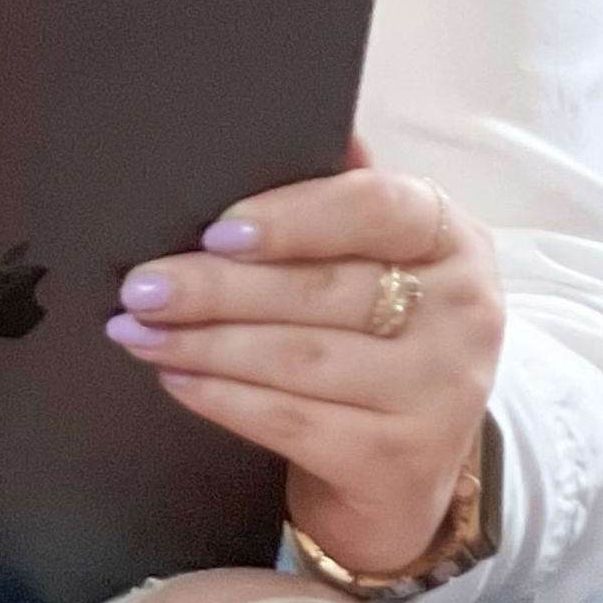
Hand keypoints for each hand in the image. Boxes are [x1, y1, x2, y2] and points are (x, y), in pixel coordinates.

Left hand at [103, 143, 501, 584]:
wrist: (407, 472)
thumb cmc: (375, 345)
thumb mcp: (376, 266)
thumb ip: (341, 203)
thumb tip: (292, 131)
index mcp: (454, 241)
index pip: (378, 209)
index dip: (293, 217)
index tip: (215, 231)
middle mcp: (464, 314)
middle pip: (323, 289)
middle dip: (217, 288)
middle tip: (141, 288)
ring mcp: (440, 394)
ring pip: (300, 358)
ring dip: (205, 344)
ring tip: (138, 332)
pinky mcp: (401, 462)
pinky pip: (292, 422)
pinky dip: (224, 399)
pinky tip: (178, 379)